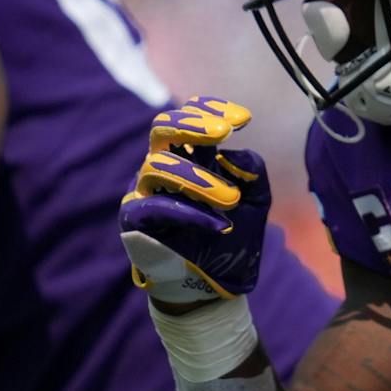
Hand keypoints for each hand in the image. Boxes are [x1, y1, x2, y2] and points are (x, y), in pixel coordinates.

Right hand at [117, 96, 270, 305]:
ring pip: (158, 165)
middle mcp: (163, 166)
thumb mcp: (257, 199)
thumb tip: (232, 153)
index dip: (211, 110)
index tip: (245, 119)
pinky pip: (154, 206)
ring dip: (199, 179)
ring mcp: (144, 191)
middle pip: (160, 128)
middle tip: (223, 132)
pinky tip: (219, 224)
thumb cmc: (234, 234)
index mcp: (191, 156)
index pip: (189, 117)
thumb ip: (252, 171)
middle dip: (191, 124)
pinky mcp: (134, 221)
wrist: (218, 280)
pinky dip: (190, 213)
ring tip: (232, 200)